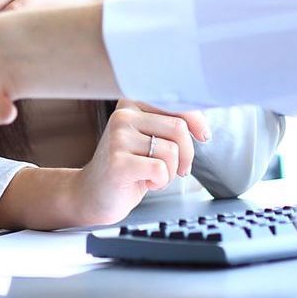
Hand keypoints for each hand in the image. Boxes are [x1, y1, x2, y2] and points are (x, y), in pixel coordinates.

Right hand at [57, 100, 213, 226]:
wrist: (93, 194)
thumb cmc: (128, 167)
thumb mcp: (148, 139)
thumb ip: (170, 125)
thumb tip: (202, 127)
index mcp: (132, 103)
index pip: (176, 103)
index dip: (197, 121)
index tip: (204, 136)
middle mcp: (123, 116)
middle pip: (178, 127)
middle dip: (187, 154)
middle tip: (179, 169)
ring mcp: (118, 138)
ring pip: (171, 151)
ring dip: (171, 171)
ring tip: (154, 176)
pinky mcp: (118, 162)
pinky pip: (160, 169)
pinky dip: (160, 182)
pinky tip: (145, 183)